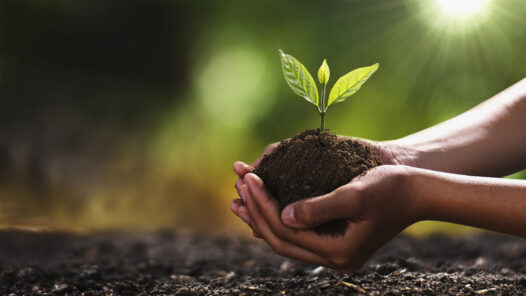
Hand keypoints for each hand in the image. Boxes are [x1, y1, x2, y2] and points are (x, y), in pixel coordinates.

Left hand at [233, 165, 418, 272]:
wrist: (416, 192)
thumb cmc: (390, 189)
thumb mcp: (354, 194)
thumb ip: (318, 207)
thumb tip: (283, 215)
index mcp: (338, 252)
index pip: (286, 231)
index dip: (263, 205)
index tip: (249, 178)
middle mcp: (333, 259)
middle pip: (281, 239)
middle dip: (256, 212)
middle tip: (239, 184)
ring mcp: (333, 253)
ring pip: (286, 238)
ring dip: (262, 217)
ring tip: (240, 197)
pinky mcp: (334, 241)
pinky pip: (297, 233)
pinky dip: (278, 218)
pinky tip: (265, 204)